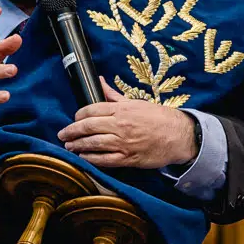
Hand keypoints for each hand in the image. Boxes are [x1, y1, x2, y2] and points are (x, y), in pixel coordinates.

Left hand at [58, 79, 198, 170]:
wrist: (180, 136)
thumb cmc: (159, 118)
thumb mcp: (136, 103)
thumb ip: (114, 96)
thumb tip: (101, 83)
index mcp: (122, 110)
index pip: (91, 110)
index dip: (78, 115)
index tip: (74, 119)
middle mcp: (120, 125)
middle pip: (88, 127)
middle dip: (71, 131)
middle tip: (63, 134)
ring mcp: (124, 143)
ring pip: (93, 144)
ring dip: (78, 145)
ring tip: (70, 146)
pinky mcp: (128, 158)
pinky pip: (104, 160)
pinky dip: (91, 159)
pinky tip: (84, 157)